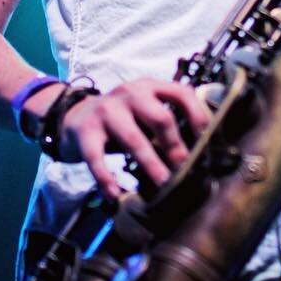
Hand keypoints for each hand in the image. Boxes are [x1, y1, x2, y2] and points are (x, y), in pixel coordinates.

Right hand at [51, 78, 211, 199]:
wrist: (75, 116)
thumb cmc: (122, 117)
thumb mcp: (144, 108)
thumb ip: (165, 121)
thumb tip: (198, 152)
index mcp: (149, 87)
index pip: (181, 93)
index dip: (197, 116)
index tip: (205, 140)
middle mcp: (129, 94)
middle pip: (161, 118)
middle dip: (175, 145)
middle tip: (184, 167)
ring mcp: (106, 111)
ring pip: (133, 139)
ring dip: (151, 163)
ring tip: (163, 183)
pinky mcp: (86, 132)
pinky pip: (97, 158)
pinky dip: (106, 178)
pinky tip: (114, 194)